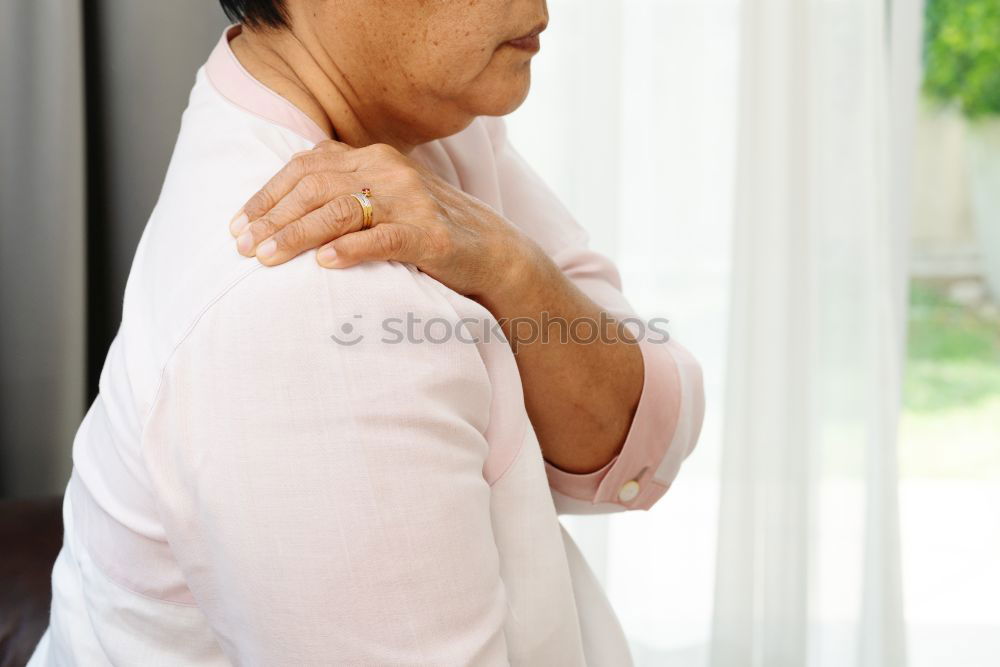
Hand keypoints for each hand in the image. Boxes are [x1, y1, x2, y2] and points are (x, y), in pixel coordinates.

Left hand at [229, 140, 540, 299]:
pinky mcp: (431, 235)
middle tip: (244, 247)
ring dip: (298, 235)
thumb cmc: (429, 231)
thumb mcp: (385, 201)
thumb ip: (345, 193)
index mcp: (374, 157)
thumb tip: (284, 211)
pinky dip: (350, 250)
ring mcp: (412, 201)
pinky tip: (324, 264)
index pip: (307, 166)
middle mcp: (390, 170)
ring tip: (268, 258)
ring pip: (341, 210)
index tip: (238, 224)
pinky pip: (383, 238)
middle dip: (273, 218)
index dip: (268, 194)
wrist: (494, 252)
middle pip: (316, 187)